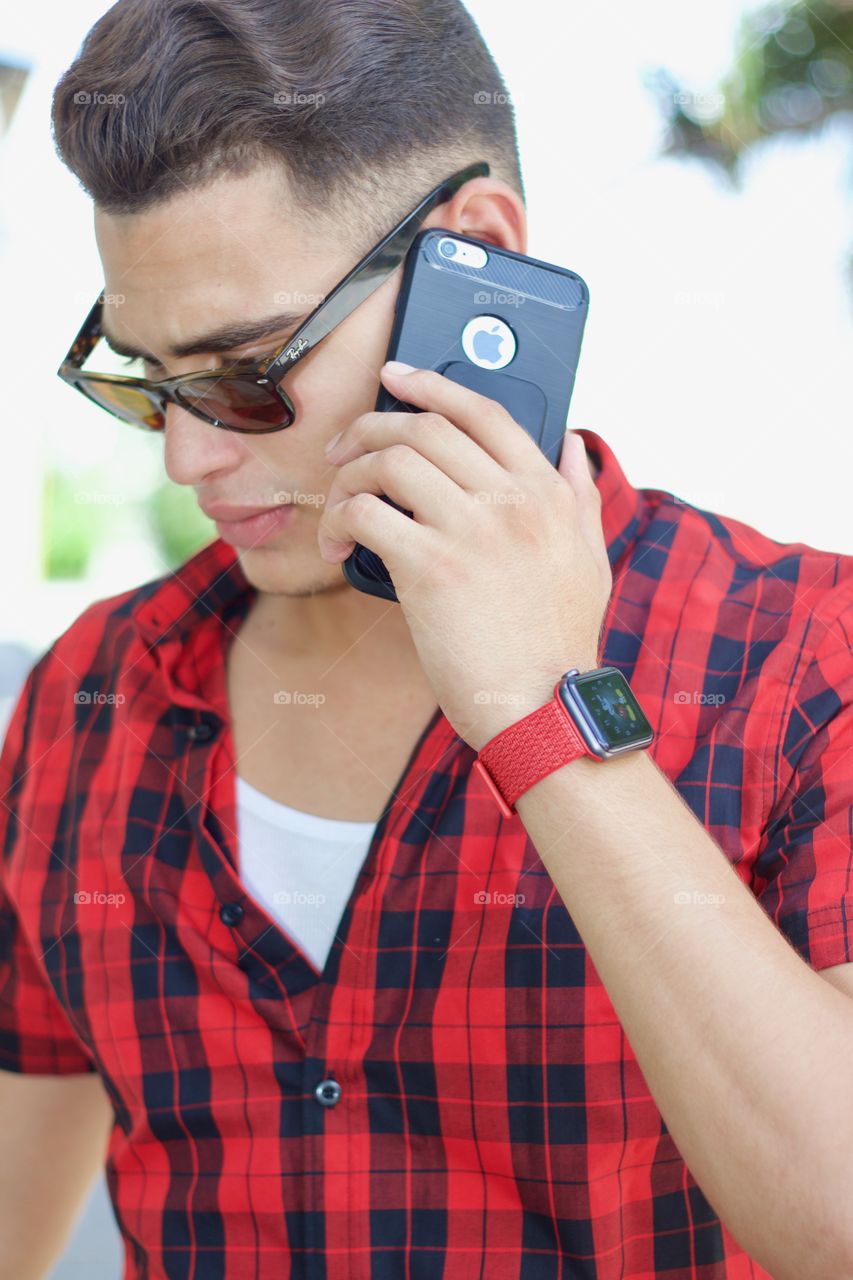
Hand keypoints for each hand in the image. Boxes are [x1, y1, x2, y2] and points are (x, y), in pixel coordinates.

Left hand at [318, 362, 611, 749]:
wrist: (544, 708)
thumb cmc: (559, 644)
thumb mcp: (590, 559)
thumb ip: (580, 495)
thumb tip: (572, 442)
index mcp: (547, 493)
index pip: (484, 412)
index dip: (432, 384)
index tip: (396, 376)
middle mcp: (511, 500)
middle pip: (425, 427)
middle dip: (371, 425)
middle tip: (344, 446)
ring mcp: (471, 530)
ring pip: (389, 462)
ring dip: (349, 475)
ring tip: (337, 503)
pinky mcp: (431, 568)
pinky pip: (365, 514)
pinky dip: (338, 520)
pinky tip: (333, 545)